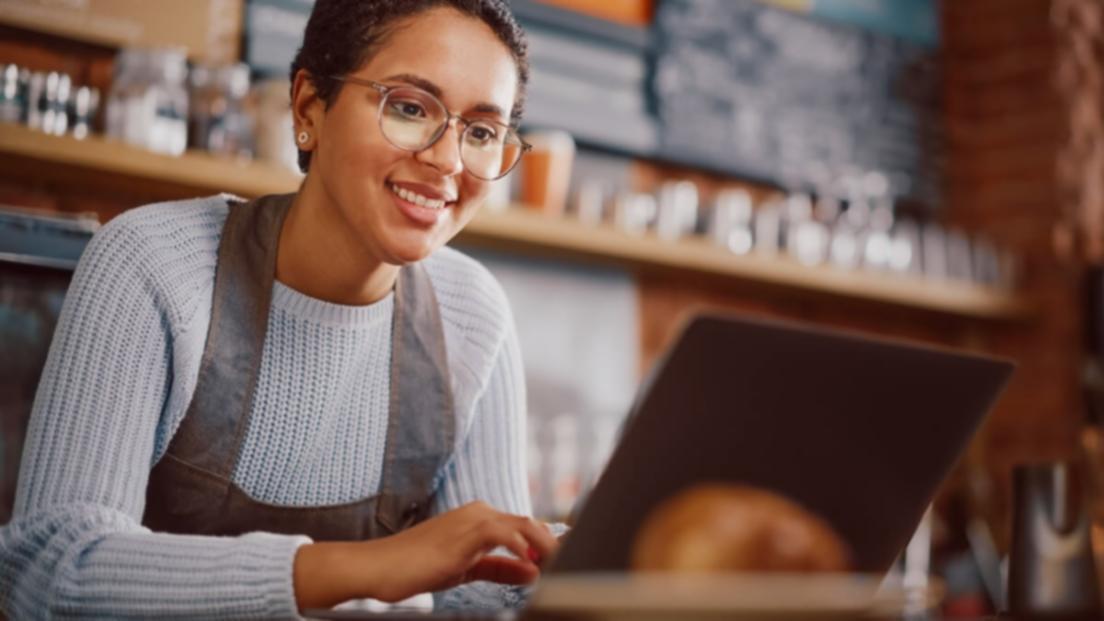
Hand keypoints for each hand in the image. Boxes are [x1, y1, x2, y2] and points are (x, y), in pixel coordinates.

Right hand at [293, 501, 558, 609]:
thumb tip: (533, 570)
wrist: (379, 567)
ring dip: (545, 545)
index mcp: (479, 518)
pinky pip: (501, 533)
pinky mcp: (462, 533)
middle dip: (553, 544)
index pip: (524, 527)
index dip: (548, 542)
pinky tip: (532, 563)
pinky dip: (520, 547)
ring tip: (561, 564)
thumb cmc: (416, 567)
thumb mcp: (466, 569)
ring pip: (521, 525)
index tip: (568, 557)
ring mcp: (470, 520)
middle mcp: (478, 512)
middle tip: (573, 563)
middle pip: (529, 523)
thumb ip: (499, 568)